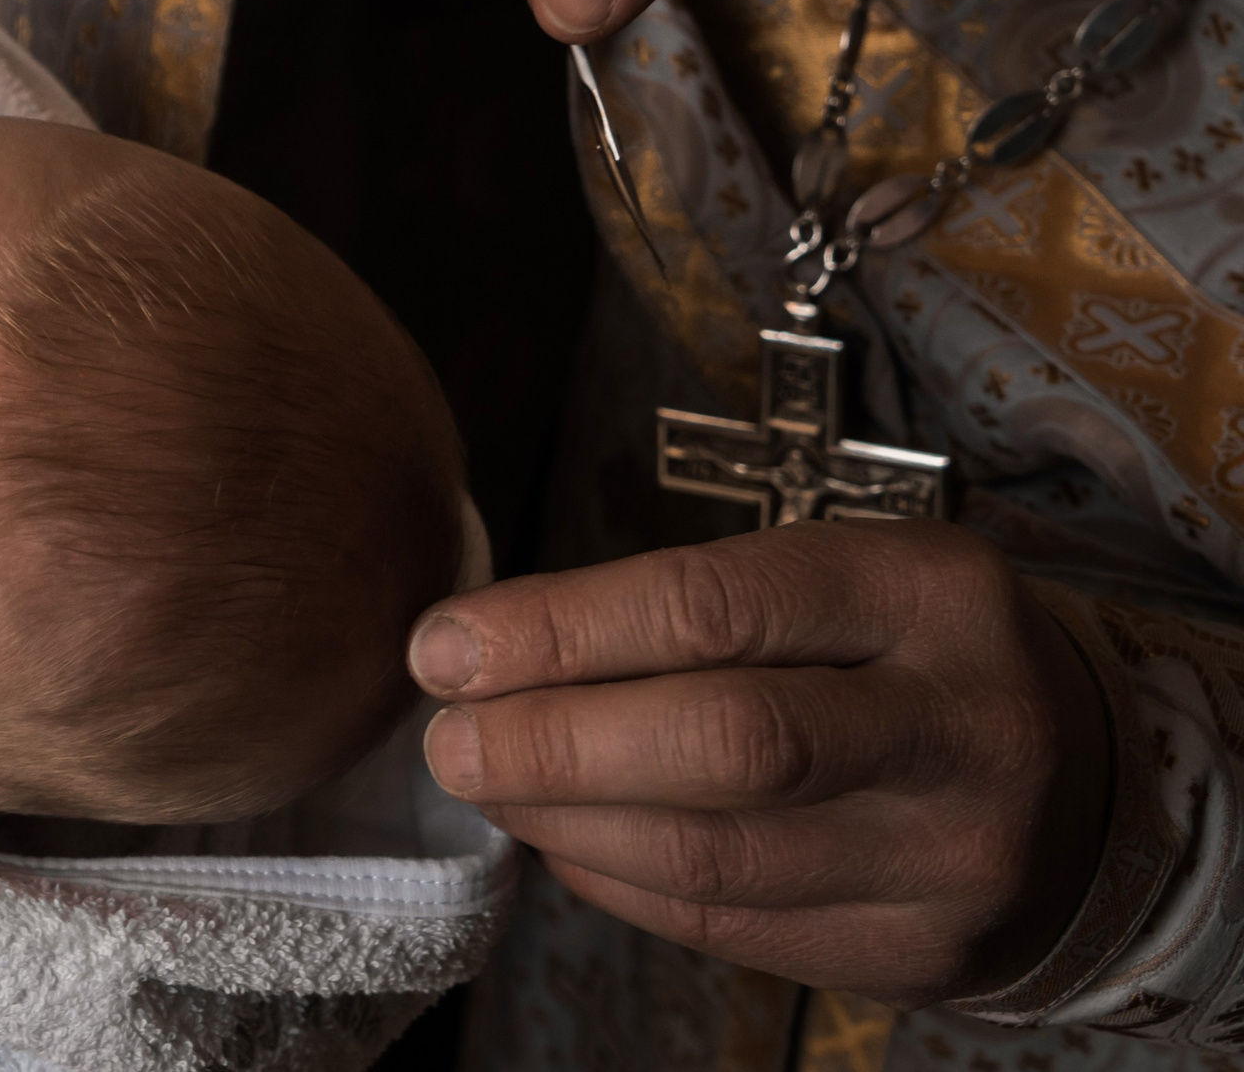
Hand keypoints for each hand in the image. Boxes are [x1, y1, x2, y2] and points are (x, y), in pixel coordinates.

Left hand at [406, 521, 1110, 1005]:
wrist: (1090, 790)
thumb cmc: (909, 654)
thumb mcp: (835, 578)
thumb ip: (685, 607)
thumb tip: (482, 647)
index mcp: (928, 594)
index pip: (717, 607)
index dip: (561, 631)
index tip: (446, 643)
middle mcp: (957, 726)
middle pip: (723, 743)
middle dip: (553, 742)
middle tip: (448, 735)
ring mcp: (950, 858)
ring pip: (715, 857)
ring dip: (564, 822)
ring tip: (485, 781)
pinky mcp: (918, 957)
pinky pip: (728, 929)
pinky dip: (616, 881)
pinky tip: (560, 839)